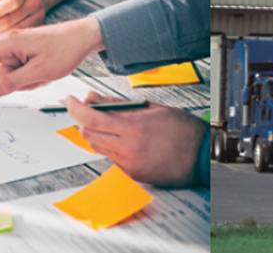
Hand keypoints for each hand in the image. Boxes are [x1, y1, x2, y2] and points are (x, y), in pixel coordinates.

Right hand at [0, 17, 104, 96]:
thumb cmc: (66, 49)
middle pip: (2, 75)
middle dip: (21, 81)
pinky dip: (35, 76)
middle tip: (43, 73)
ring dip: (31, 79)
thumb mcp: (41, 71)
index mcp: (9, 44)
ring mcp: (18, 48)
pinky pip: (23, 73)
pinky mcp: (26, 53)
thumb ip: (14, 82)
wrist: (85, 37)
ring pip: (14, 76)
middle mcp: (10, 44)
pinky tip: (48, 68)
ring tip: (48, 69)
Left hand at [67, 92, 206, 185]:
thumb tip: (95, 99)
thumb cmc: (185, 131)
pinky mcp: (130, 173)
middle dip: (83, 120)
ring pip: (96, 146)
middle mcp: (128, 147)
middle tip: (87, 110)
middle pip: (87, 133)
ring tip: (109, 125)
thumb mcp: (153, 108)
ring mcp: (128, 162)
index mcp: (134, 127)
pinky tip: (124, 140)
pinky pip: (110, 157)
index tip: (70, 100)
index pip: (90, 117)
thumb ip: (120, 105)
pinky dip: (110, 146)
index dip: (74, 108)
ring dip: (96, 133)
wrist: (202, 156)